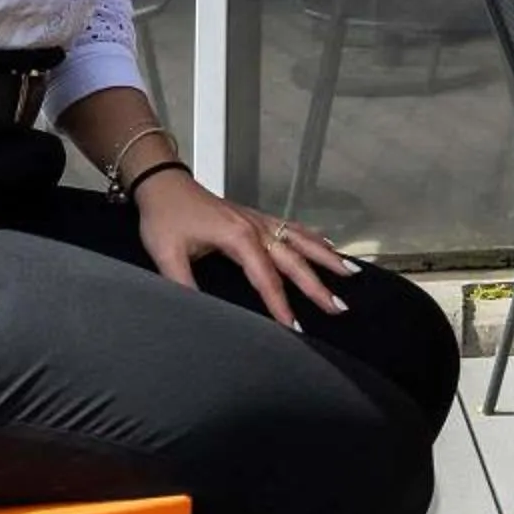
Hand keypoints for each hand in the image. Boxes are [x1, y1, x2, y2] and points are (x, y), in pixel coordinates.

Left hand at [132, 167, 359, 329]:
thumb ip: (183, 285)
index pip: (266, 278)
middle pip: (293, 260)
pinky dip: (314, 238)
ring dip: (326, 257)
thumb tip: (199, 314)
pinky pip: (293, 228)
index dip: (281, 305)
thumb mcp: (167, 254)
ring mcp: (259, 220)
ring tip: (350, 273)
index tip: (295, 328)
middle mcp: (255, 227)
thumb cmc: (165, 219)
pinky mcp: (256, 217)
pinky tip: (328, 244)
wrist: (163, 185)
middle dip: (318, 285)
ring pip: (300, 240)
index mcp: (238, 237)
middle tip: (340, 307)